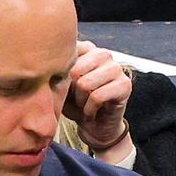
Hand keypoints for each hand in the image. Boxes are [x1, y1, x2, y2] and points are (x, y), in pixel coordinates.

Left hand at [62, 41, 131, 157]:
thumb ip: (56, 71)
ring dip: (81, 101)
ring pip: (85, 84)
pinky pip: (97, 96)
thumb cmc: (74, 104)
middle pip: (75, 71)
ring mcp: (116, 68)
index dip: (61, 77)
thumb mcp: (59, 86)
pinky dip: (89, 110)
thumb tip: (50, 66)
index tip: (65, 87)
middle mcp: (103, 54)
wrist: (94, 127)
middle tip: (77, 99)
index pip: (67, 55)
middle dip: (72, 91)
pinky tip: (92, 111)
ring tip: (84, 105)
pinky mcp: (125, 85)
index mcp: (87, 49)